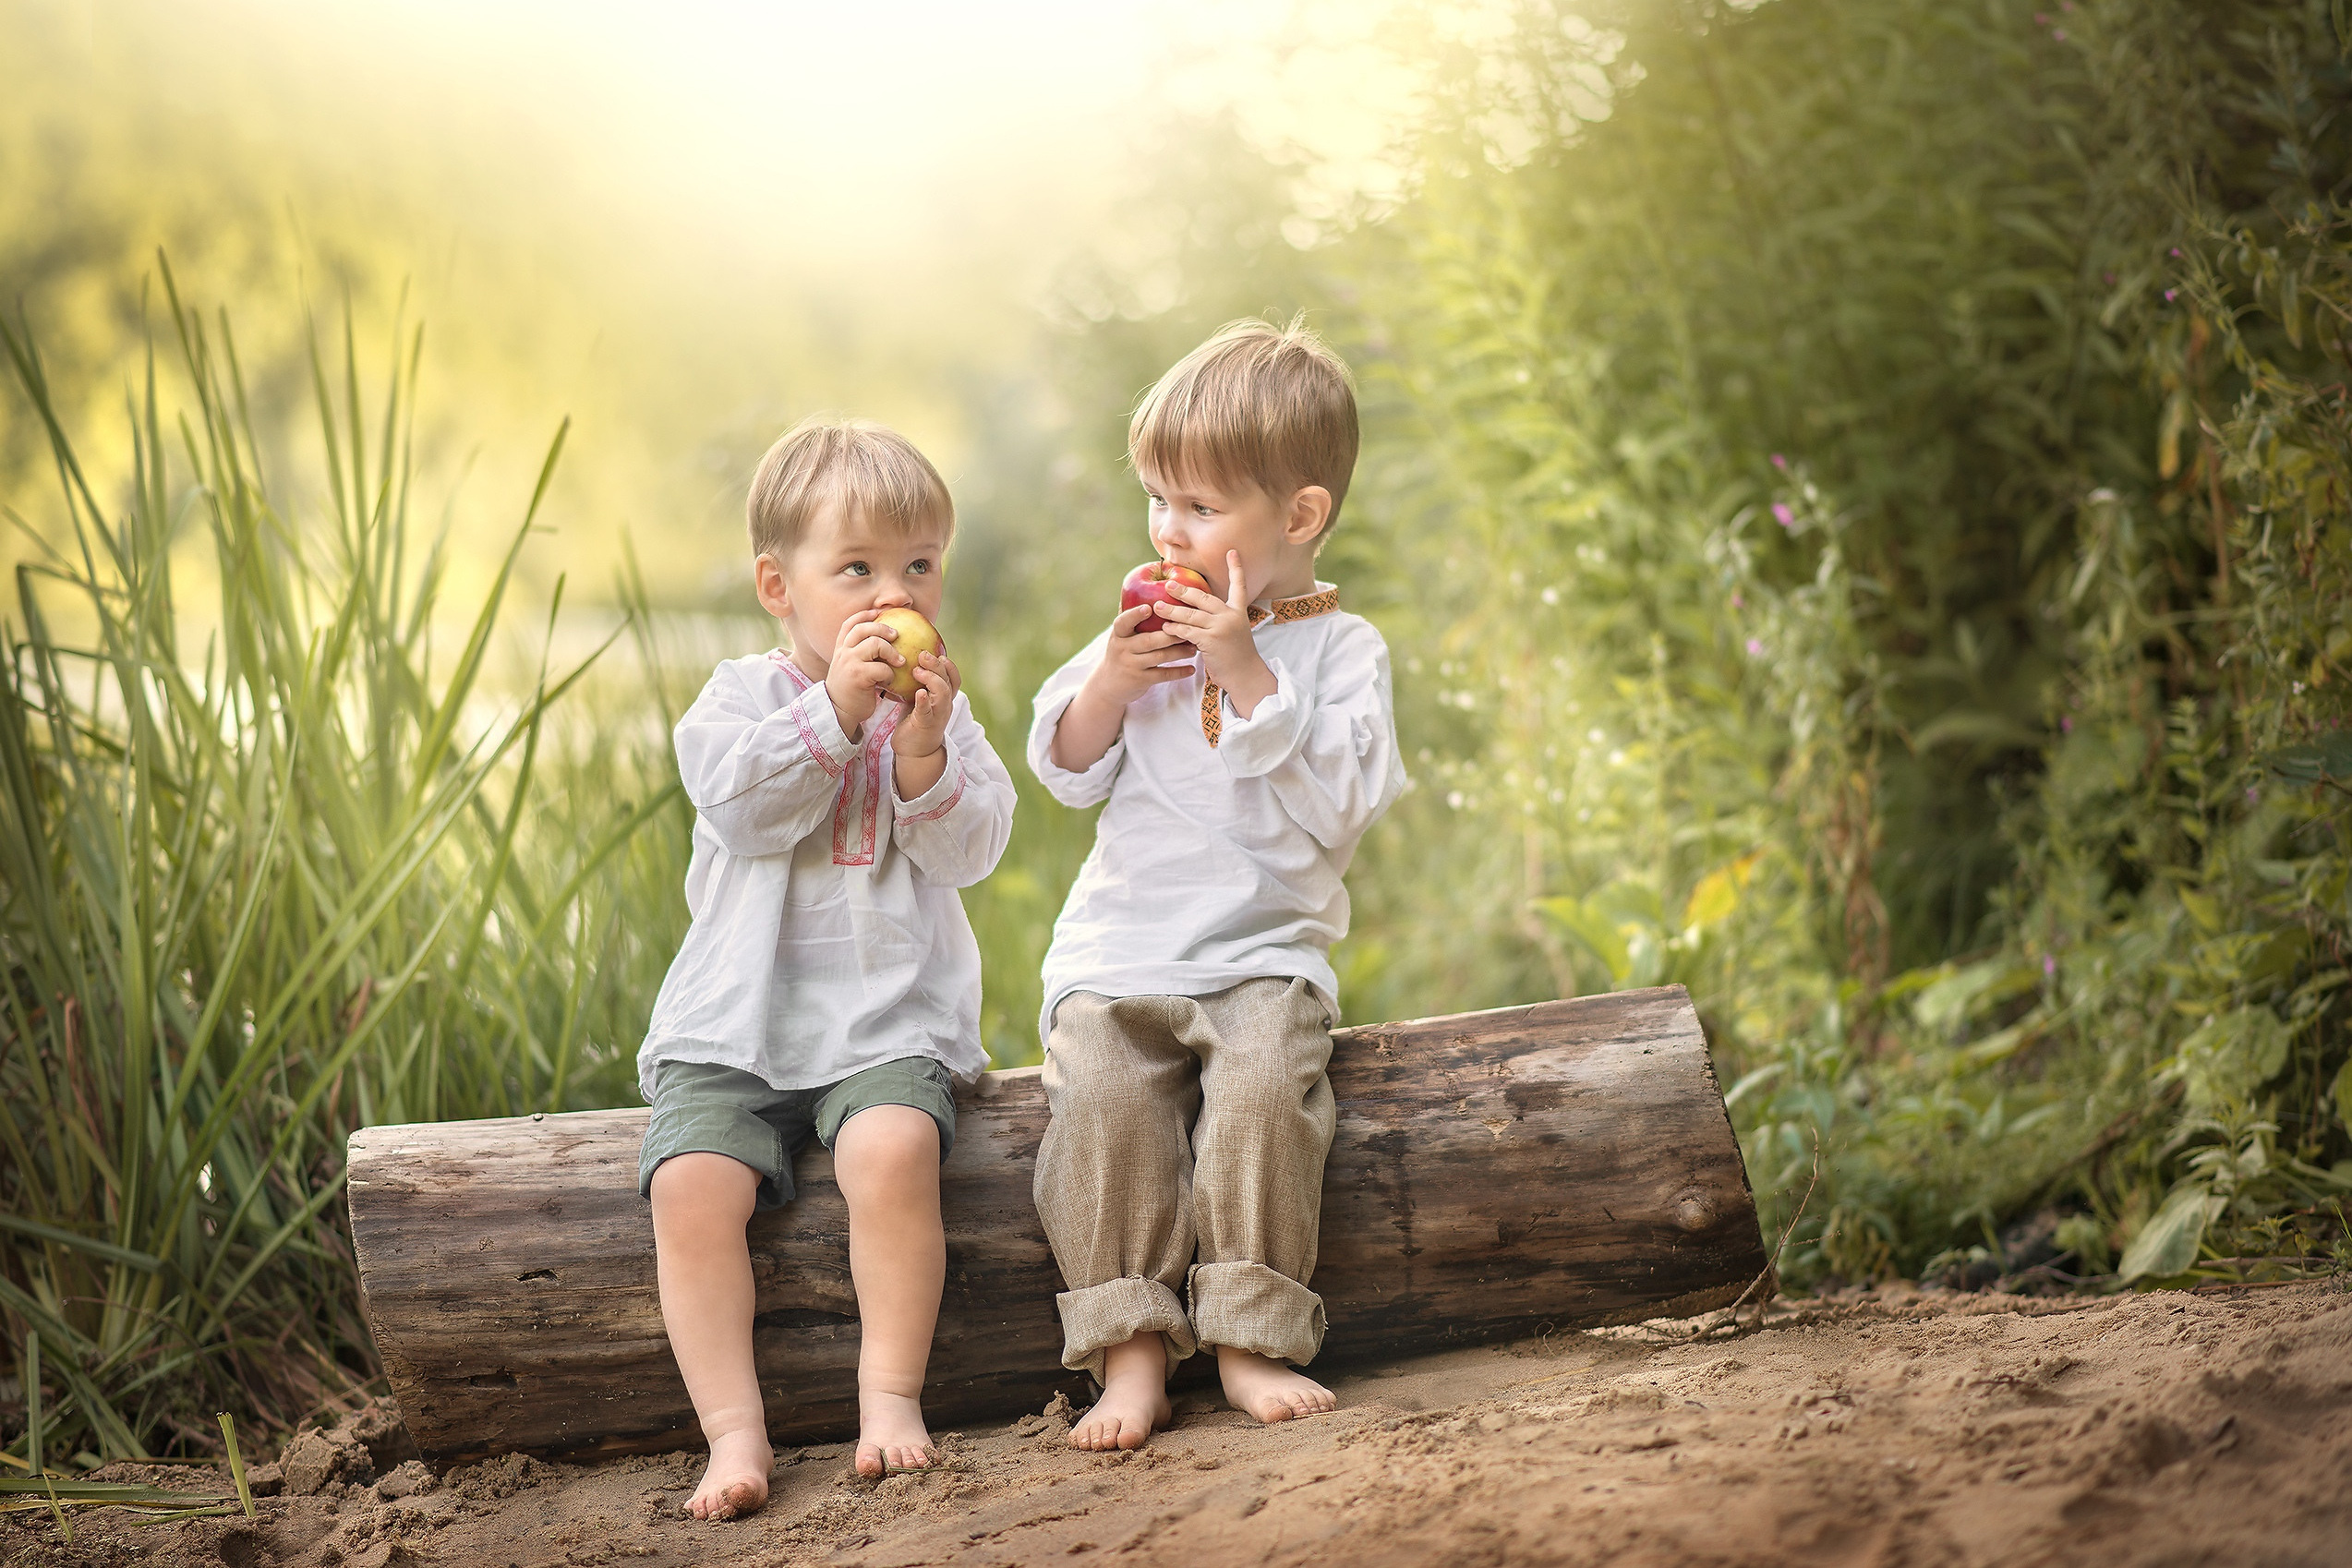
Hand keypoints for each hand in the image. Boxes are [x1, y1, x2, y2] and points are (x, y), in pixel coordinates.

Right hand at [824, 609, 900, 735]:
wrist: (839, 711)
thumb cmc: (851, 689)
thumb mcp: (850, 666)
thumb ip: (859, 653)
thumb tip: (883, 639)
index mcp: (841, 648)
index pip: (850, 623)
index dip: (865, 615)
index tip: (880, 613)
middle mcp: (843, 652)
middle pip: (864, 628)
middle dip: (884, 629)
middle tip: (896, 636)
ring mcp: (849, 663)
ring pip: (875, 644)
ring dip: (892, 652)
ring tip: (900, 661)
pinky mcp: (858, 676)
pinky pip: (881, 667)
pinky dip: (890, 673)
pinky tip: (890, 680)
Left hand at [890, 647, 960, 798]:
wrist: (915, 751)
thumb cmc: (915, 721)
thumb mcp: (918, 698)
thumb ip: (918, 683)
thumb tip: (904, 659)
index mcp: (944, 698)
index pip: (954, 678)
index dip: (949, 665)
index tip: (938, 652)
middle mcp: (944, 705)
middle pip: (948, 681)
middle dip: (937, 666)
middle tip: (923, 654)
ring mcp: (937, 715)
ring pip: (942, 693)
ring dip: (931, 679)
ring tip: (918, 671)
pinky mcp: (925, 724)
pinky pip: (927, 711)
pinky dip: (924, 701)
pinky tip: (919, 693)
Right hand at [1049, 598, 1198, 773]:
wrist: (1108, 685)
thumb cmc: (1121, 652)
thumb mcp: (1120, 636)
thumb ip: (1129, 617)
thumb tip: (1137, 586)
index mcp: (1118, 634)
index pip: (1123, 622)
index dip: (1135, 615)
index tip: (1149, 607)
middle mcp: (1122, 649)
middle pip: (1149, 640)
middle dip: (1170, 634)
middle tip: (1190, 628)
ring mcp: (1131, 666)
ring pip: (1159, 657)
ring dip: (1179, 652)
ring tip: (1195, 647)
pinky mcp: (1140, 681)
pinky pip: (1163, 675)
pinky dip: (1179, 672)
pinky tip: (1192, 669)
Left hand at [1147, 550, 1276, 716]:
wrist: (1245, 676)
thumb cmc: (1236, 656)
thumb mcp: (1233, 633)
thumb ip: (1218, 620)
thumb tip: (1195, 611)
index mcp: (1238, 612)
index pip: (1238, 586)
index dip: (1236, 568)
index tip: (1232, 551)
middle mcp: (1231, 616)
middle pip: (1204, 597)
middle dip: (1184, 590)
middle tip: (1168, 584)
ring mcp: (1221, 627)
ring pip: (1191, 615)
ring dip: (1172, 610)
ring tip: (1156, 606)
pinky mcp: (1211, 640)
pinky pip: (1187, 631)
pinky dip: (1175, 629)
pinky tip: (1165, 627)